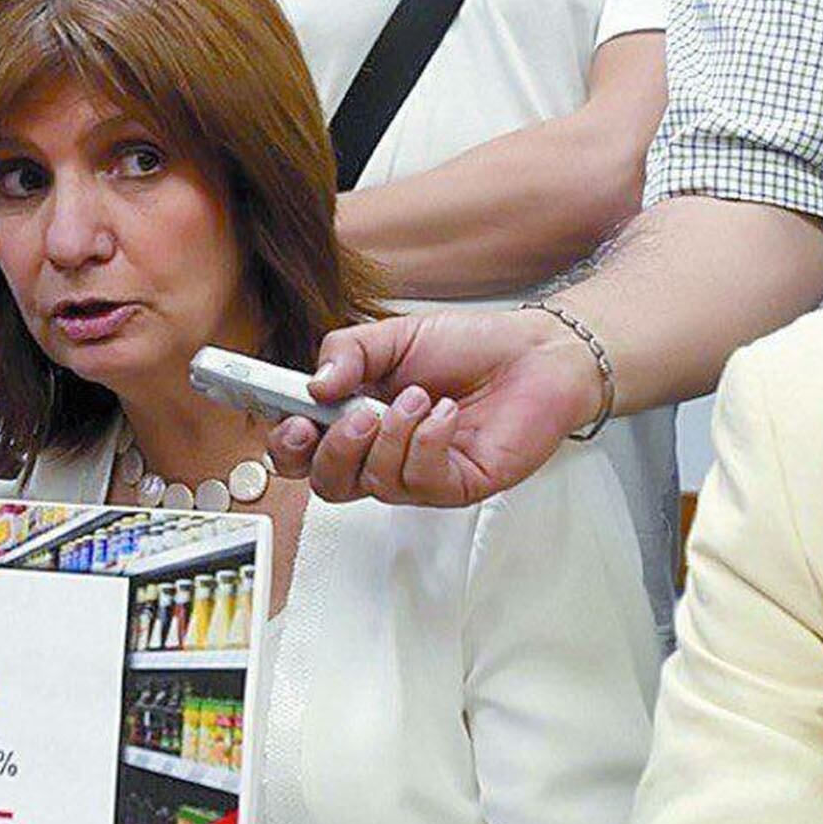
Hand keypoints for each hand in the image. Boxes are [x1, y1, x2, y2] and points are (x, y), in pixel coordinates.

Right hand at [266, 309, 600, 506]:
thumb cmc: (470, 347)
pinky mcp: (454, 486)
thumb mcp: (396, 336)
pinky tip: (444, 413)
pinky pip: (420, 481)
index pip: (303, 451)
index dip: (287, 444)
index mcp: (354, 418)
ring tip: (419, 396)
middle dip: (333, 449)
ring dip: (392, 435)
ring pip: (374, 482)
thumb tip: (313, 385)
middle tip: (354, 413)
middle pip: (328, 482)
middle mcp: (381, 453)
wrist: (535, 354)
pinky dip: (427, 441)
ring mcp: (417, 475)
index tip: (294, 419)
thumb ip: (347, 352)